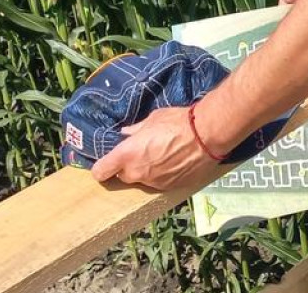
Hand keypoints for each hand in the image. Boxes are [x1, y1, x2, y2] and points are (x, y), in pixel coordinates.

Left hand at [89, 106, 223, 191]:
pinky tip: (175, 162)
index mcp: (127, 155)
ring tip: (163, 156)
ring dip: (147, 171)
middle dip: (128, 167)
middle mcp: (137, 173)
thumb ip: (136, 130)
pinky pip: (160, 183)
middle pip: (122, 177)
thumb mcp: (152, 119)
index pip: (100, 172)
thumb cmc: (177, 122)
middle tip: (141, 153)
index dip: (101, 168)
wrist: (207, 134)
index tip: (107, 162)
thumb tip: (127, 134)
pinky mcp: (171, 188)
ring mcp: (154, 183)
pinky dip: (164, 175)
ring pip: (143, 180)